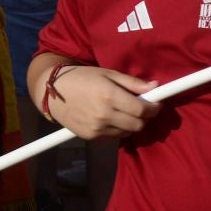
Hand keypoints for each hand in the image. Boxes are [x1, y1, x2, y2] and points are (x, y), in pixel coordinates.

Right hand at [40, 65, 159, 139]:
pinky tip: (113, 118)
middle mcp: (104, 115)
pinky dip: (119, 129)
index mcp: (110, 96)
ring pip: (127, 132)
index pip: (142, 110)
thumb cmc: (82, 78)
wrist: (53, 92)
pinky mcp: (90, 137)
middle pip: (138, 125)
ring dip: (132, 124)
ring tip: (126, 112)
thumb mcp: (108, 73)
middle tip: (143, 108)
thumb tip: (155, 87)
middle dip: (145, 117)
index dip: (153, 108)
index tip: (156, 104)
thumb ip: (132, 83)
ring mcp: (96, 128)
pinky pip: (114, 137)